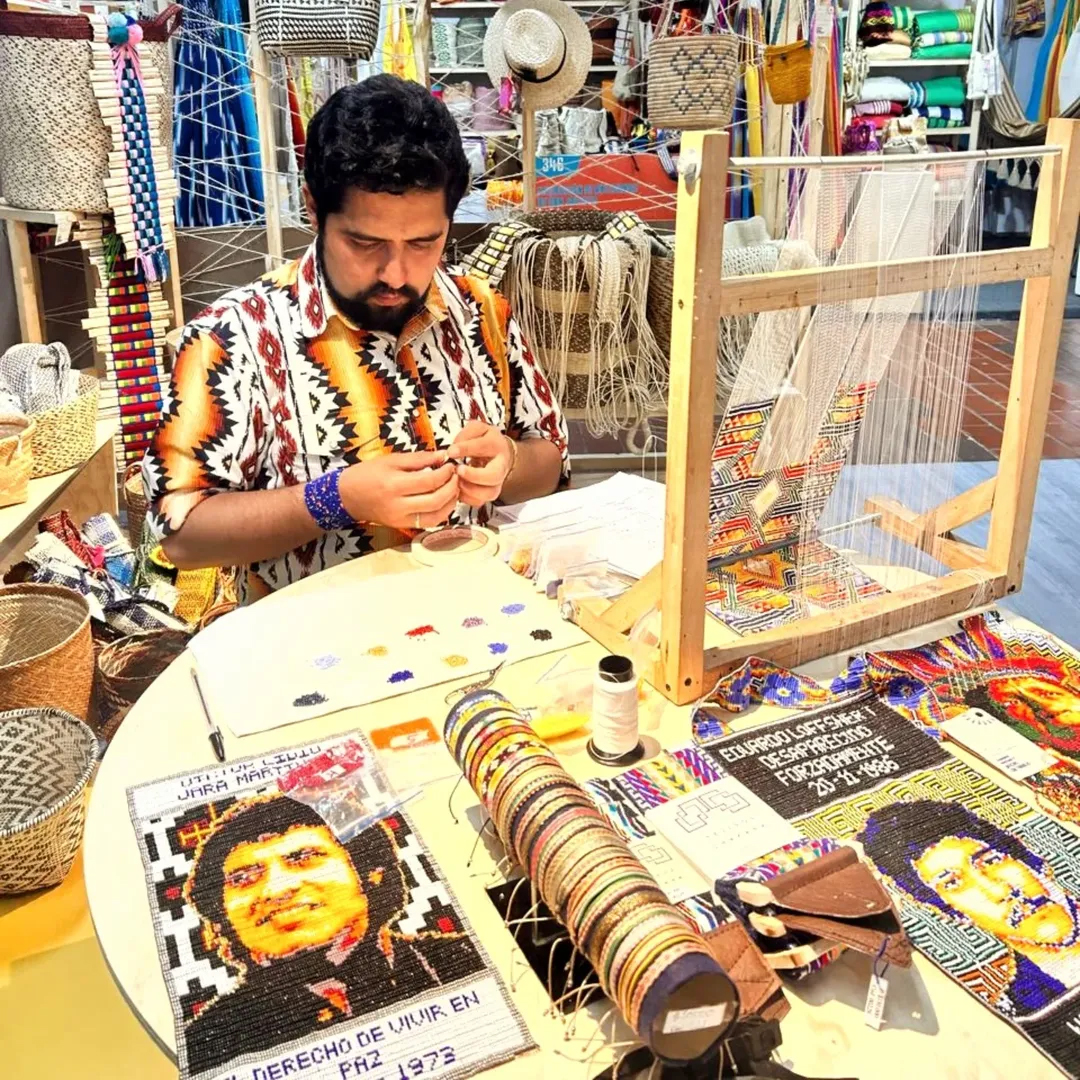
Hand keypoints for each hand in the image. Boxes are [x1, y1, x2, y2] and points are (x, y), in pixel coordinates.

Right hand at [338, 451, 458, 529]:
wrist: (347, 496)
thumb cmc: (367, 474)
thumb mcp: (391, 460)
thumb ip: (418, 459)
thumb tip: (442, 456)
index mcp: (393, 485)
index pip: (429, 481)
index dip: (445, 473)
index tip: (450, 465)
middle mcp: (398, 505)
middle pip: (435, 500)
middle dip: (451, 487)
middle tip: (455, 476)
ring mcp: (401, 519)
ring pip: (435, 516)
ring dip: (450, 502)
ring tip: (453, 488)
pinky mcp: (402, 526)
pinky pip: (428, 523)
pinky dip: (442, 513)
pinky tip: (445, 501)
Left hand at [448, 420, 513, 507]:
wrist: (500, 454)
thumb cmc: (486, 441)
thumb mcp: (477, 429)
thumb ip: (465, 435)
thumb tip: (453, 449)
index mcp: (496, 445)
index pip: (483, 446)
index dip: (466, 449)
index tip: (451, 451)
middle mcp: (500, 465)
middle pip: (493, 476)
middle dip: (474, 476)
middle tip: (458, 470)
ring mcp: (496, 482)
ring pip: (488, 493)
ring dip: (469, 489)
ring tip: (457, 480)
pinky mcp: (489, 493)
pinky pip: (479, 501)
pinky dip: (467, 498)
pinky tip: (459, 488)